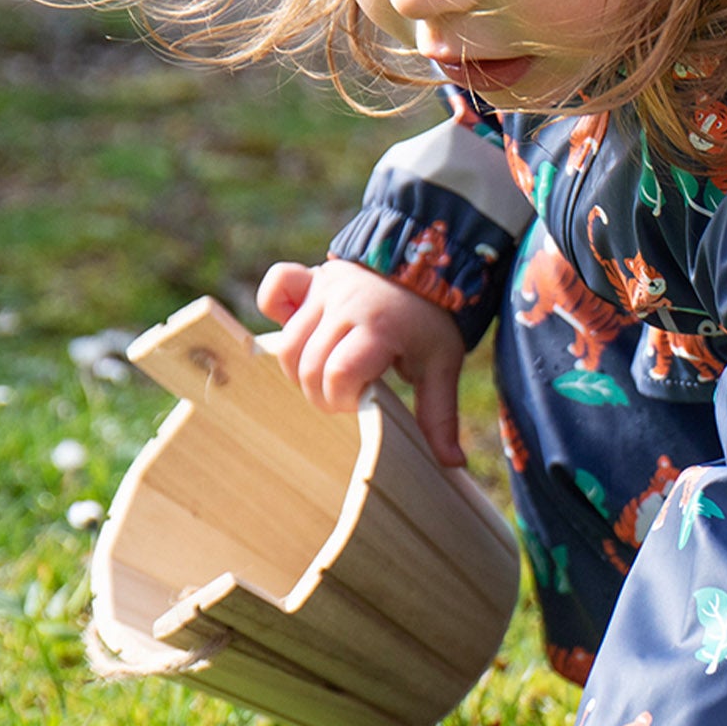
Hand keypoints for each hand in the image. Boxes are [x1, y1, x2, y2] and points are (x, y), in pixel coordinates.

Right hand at [256, 257, 466, 466]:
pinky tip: (303, 331)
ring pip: (287, 341)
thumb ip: (438, 414)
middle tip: (346, 394)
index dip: (340, 399)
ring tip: (328, 372)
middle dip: (321, 393)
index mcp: (379, 329)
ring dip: (300, 368)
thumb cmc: (433, 321)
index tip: (359, 401)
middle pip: (306, 365)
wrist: (431, 262)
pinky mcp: (313, 278)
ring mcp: (326, 289)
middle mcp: (346, 306)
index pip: (338, 374)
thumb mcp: (442, 365)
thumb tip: (451, 464)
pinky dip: (276, 311)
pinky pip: (275, 288)